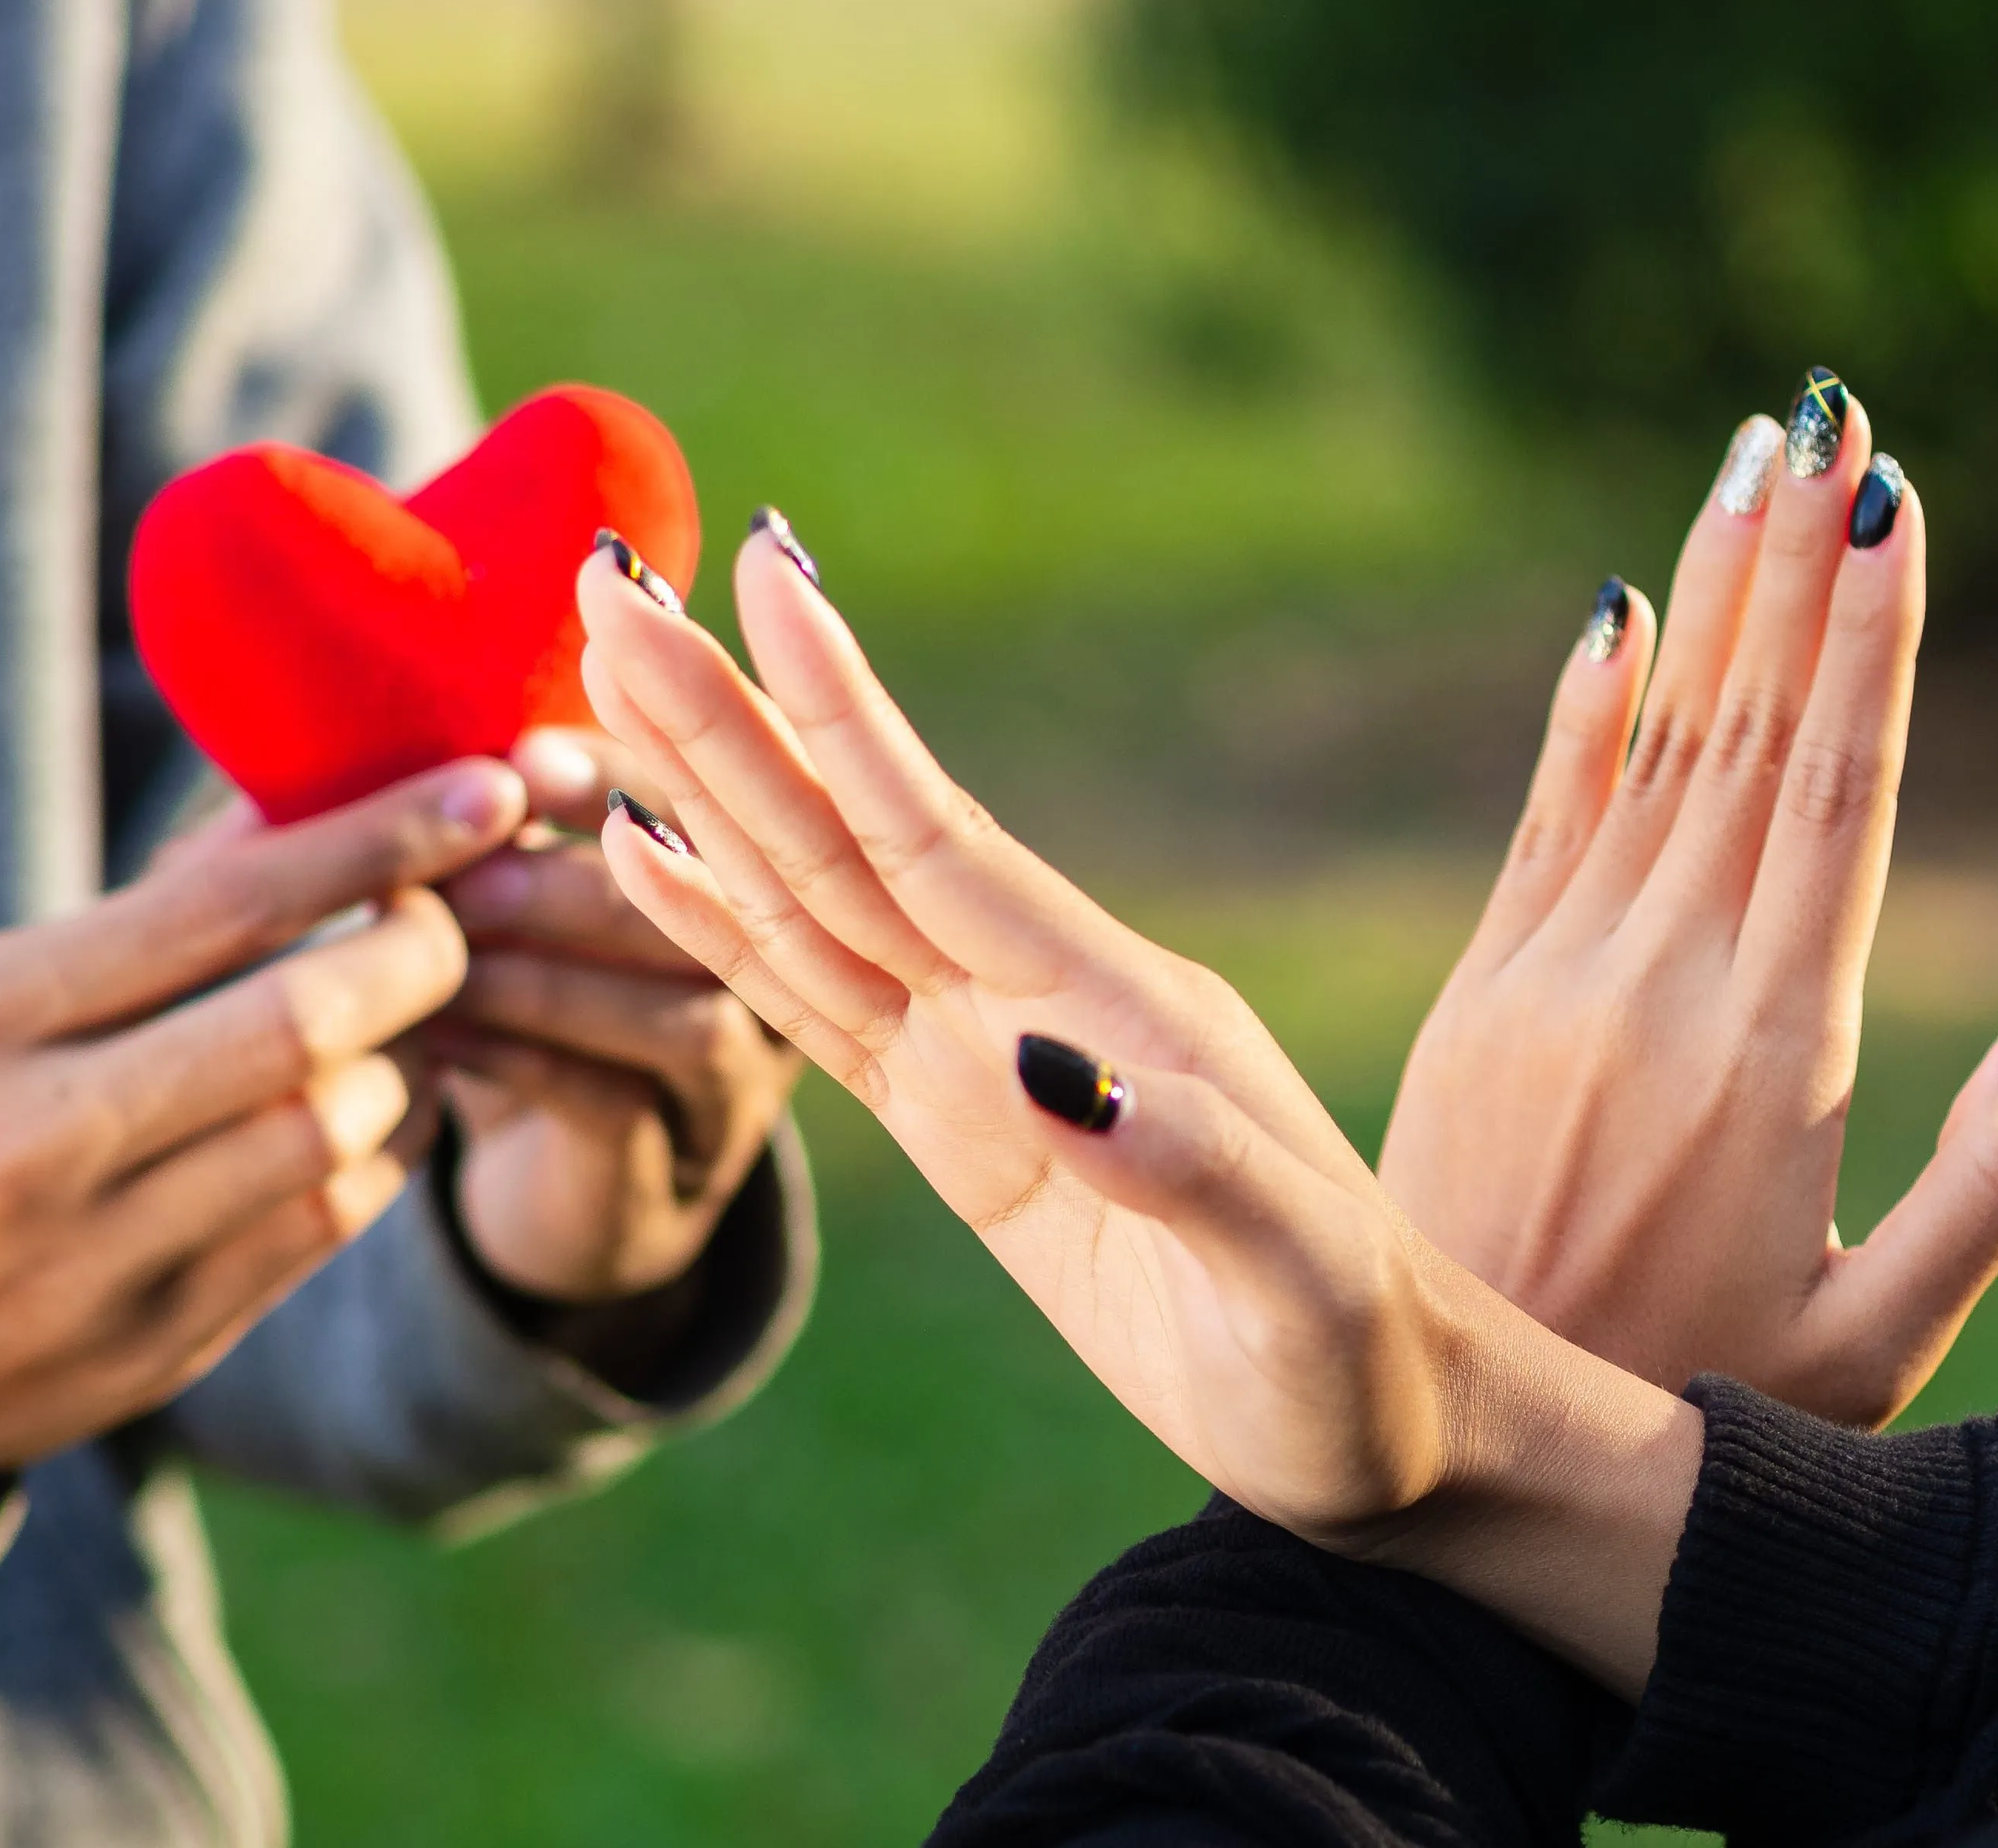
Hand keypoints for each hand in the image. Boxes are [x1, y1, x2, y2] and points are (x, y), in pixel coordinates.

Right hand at [0, 759, 524, 1492]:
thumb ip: (154, 907)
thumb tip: (322, 801)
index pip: (223, 907)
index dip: (378, 839)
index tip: (482, 790)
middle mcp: (32, 1145)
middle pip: (302, 1025)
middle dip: (421, 951)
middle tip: (459, 911)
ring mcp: (100, 1261)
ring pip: (337, 1130)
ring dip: (414, 1057)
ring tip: (417, 1015)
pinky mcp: (164, 1344)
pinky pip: (329, 1222)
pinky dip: (386, 1146)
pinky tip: (388, 1102)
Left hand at [429, 727, 803, 1302]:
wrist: (565, 1178)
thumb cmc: (541, 985)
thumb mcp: (538, 882)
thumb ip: (526, 813)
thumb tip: (452, 754)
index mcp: (768, 872)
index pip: (739, 803)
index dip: (638, 771)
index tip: (525, 757)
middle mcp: (792, 980)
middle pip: (730, 913)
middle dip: (586, 876)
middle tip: (468, 865)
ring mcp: (744, 1085)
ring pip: (685, 1019)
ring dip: (547, 973)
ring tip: (442, 942)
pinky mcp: (680, 1173)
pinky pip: (619, 1107)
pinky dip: (517, 1058)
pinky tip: (432, 1031)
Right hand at [573, 517, 1700, 1694]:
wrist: (1387, 1424)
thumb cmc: (1358, 1360)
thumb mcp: (1295, 1276)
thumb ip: (1182, 1167)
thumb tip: (1035, 1070)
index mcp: (1112, 1005)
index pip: (939, 837)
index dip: (842, 716)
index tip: (765, 573)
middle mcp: (1035, 1001)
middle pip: (845, 836)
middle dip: (725, 715)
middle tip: (610, 581)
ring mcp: (989, 1054)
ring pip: (813, 896)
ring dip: (710, 786)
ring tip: (613, 670)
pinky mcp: (958, 1125)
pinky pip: (817, 1005)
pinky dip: (726, 926)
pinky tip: (654, 854)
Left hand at [1382, 379, 1997, 1427]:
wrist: (1453, 1440)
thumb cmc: (1701, 1406)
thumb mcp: (1871, 1344)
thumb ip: (1982, 1203)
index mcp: (1779, 1051)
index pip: (1834, 797)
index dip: (1866, 642)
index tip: (1891, 503)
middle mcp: (1666, 986)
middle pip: (1749, 736)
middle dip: (1795, 566)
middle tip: (1830, 407)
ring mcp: (1560, 981)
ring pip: (1654, 752)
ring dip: (1707, 600)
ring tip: (1752, 457)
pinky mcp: (1482, 1000)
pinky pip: (1545, 825)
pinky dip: (1584, 715)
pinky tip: (1616, 612)